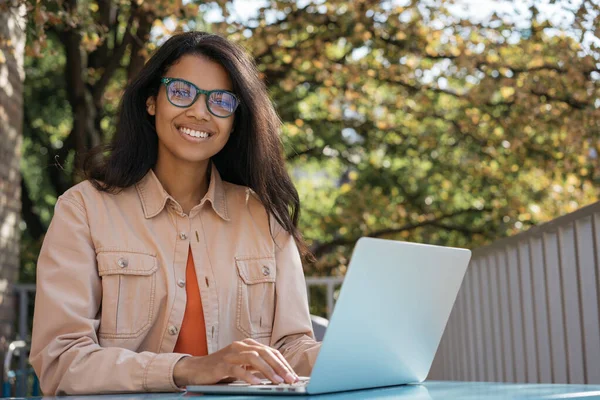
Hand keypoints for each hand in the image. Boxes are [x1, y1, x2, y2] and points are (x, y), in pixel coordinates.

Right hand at [173, 338, 298, 386]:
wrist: (196, 369)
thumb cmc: (221, 369)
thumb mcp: (242, 365)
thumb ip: (257, 366)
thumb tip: (278, 375)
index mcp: (248, 345)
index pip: (271, 352)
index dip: (283, 363)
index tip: (293, 375)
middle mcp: (240, 346)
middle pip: (265, 353)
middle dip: (280, 366)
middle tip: (290, 379)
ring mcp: (231, 354)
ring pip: (253, 358)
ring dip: (268, 370)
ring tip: (277, 381)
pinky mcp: (221, 365)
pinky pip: (237, 369)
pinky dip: (249, 376)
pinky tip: (257, 383)